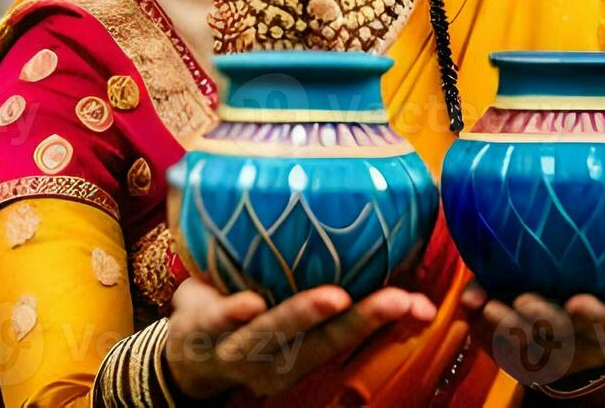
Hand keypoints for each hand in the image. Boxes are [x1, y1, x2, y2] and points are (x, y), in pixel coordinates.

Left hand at [163, 278, 436, 399]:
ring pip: (273, 333)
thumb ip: (330, 292)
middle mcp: (278, 356)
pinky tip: (251, 301)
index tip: (421, 305)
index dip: (385, 320)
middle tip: (396, 299)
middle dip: (361, 320)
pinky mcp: (200, 330)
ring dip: (304, 315)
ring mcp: (238, 347)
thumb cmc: (251, 320)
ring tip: (333, 298)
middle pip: (323, 339)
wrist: (183, 356)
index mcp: (304, 351)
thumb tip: (385, 248)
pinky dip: (235, 313)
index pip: (349, 335)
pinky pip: (218, 322)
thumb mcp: (291, 317)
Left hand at [462, 269, 604, 388]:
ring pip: (525, 345)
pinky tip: (469, 303)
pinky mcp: (519, 353)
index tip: (589, 301)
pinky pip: (496, 343)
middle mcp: (580, 347)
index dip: (603, 316)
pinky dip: (480, 327)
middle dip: (544, 321)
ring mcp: (547, 353)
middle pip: (562, 338)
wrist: (588, 352)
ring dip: (504, 328)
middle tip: (525, 300)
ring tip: (486, 305)